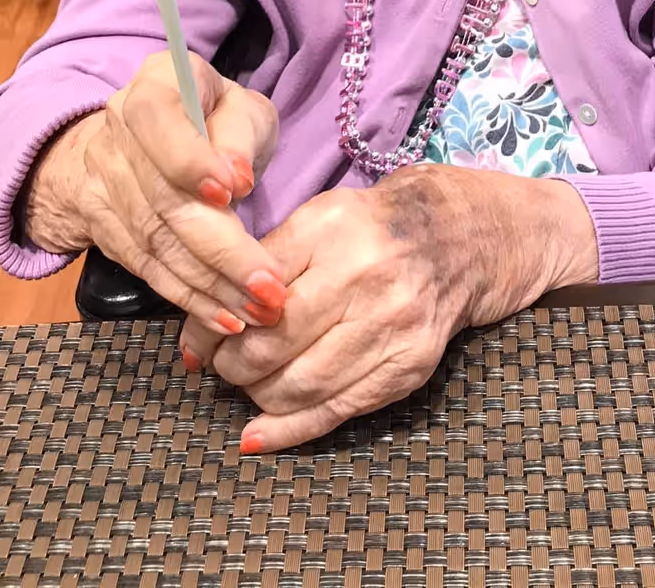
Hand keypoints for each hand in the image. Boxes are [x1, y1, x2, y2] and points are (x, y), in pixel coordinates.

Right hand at [24, 49, 287, 338]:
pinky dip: (188, 298)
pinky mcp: (104, 227)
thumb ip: (239, 132)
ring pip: (156, 241)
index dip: (191, 159)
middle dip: (221, 248)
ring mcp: (103, 179)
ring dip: (211, 285)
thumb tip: (236, 176)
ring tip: (259, 312)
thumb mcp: (240, 108)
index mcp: (155, 83)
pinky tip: (226, 318)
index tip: (236, 191)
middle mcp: (118, 129)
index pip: (159, 119)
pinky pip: (147, 269)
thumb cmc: (214, 119)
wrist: (146, 139)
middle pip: (163, 196)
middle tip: (270, 287)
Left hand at [181, 164, 597, 450]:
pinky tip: (258, 435)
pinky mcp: (408, 366)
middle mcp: (366, 276)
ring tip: (247, 385)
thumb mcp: (318, 219)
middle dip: (231, 365)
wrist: (459, 239)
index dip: (212, 325)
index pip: (251, 289)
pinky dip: (288, 430)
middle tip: (219, 366)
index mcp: (333, 229)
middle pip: (271, 344)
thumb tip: (201, 329)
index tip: (195, 342)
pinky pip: (336, 411)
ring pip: (298, 385)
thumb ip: (263, 264)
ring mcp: (392, 326)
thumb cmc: (370, 228)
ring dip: (256, 396)